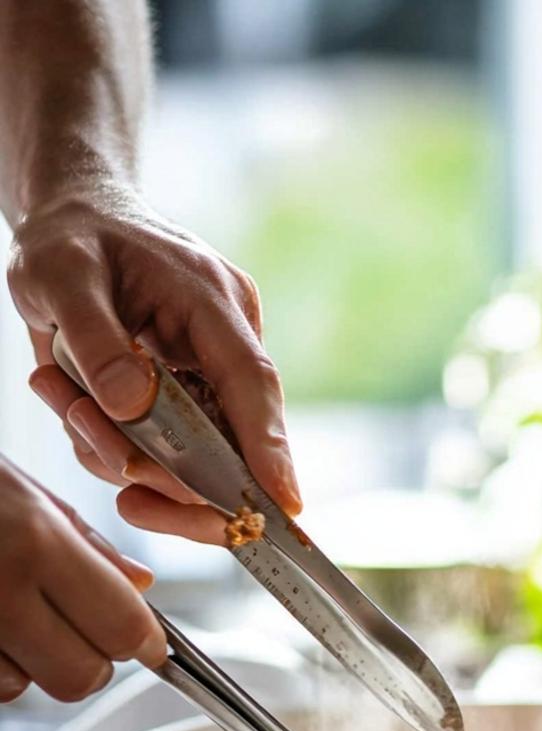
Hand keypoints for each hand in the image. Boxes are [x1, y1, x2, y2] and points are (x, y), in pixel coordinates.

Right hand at [0, 456, 165, 702]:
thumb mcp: (15, 482)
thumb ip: (83, 542)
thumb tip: (140, 587)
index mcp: (34, 541)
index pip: (125, 627)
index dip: (143, 640)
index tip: (145, 639)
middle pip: (82, 677)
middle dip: (88, 658)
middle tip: (71, 623)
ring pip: (24, 689)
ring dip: (26, 663)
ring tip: (3, 609)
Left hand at [7, 181, 300, 544]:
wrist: (73, 221)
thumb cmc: (68, 239)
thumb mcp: (60, 276)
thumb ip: (95, 342)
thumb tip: (133, 407)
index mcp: (213, 301)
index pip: (253, 381)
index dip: (269, 447)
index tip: (285, 503)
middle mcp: (227, 343)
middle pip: (230, 440)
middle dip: (166, 472)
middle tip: (103, 464)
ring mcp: (213, 372)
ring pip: (191, 455)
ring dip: (120, 449)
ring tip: (61, 396)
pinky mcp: (192, 395)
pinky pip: (165, 449)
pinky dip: (115, 443)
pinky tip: (75, 401)